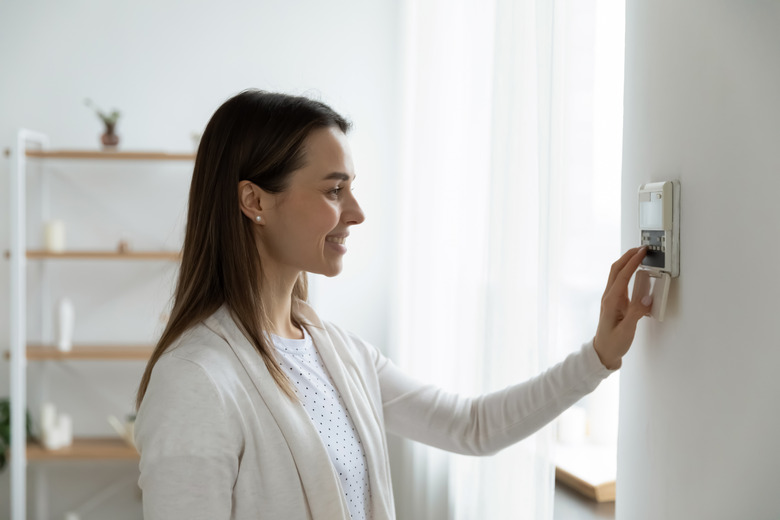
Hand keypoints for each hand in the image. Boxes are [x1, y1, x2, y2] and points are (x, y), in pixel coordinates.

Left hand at [593, 247, 651, 369]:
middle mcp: (609, 297)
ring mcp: (610, 298)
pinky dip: (628, 273)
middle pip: (616, 269)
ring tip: (640, 255)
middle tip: (641, 248)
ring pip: (617, 274)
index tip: (642, 252)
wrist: (603, 352)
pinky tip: (636, 272)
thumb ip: (636, 313)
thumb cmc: (613, 343)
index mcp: (611, 302)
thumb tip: (647, 298)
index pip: (622, 276)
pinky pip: (621, 282)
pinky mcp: (615, 302)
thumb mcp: (627, 330)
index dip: (632, 262)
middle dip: (628, 256)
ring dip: (627, 262)